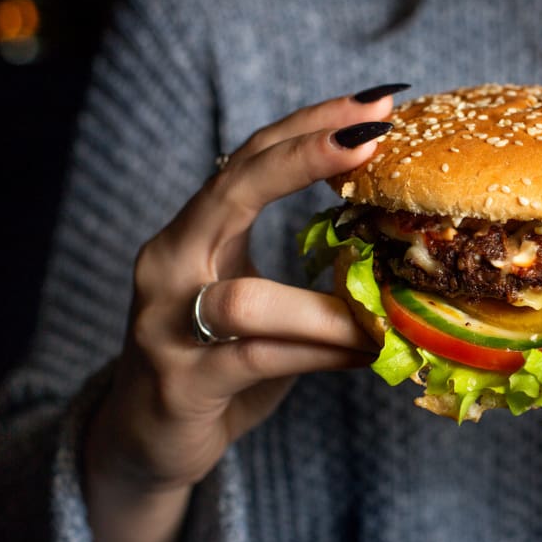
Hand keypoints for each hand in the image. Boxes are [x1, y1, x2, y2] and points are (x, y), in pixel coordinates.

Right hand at [84, 86, 401, 541]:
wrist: (144, 438)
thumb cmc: (216, 359)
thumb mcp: (254, 297)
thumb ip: (299, 264)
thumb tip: (397, 236)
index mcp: (191, 234)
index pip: (248, 157)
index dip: (309, 126)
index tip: (374, 103)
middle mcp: (168, 265)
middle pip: (232, 189)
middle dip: (304, 157)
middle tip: (371, 139)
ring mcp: (166, 324)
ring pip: (248, 297)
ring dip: (328, 304)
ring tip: (387, 308)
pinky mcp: (182, 382)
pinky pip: (261, 358)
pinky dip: (323, 351)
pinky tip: (367, 351)